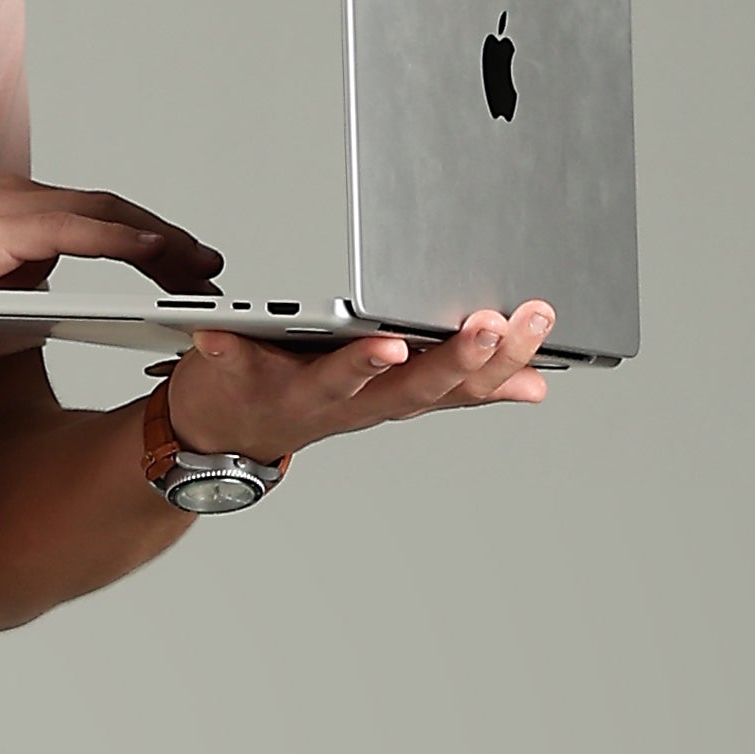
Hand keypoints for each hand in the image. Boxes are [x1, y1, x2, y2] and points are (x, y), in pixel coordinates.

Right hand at [0, 175, 222, 327]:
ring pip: (106, 211)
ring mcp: (7, 206)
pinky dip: (123, 237)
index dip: (143, 237)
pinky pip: (78, 227)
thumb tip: (44, 283)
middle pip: (113, 208)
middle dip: (170, 240)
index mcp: (8, 210)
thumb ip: (7, 275)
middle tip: (213, 269)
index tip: (183, 264)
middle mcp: (14, 197)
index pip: (92, 217)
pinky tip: (157, 254)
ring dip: (161, 240)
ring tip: (203, 269)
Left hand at [165, 302, 555, 465]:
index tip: (539, 320)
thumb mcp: (397, 391)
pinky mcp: (240, 378)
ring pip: (338, 383)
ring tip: (389, 340)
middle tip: (492, 324)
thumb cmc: (315, 393)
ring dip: (364, 364)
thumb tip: (536, 383)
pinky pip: (232, 363)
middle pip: (414, 388)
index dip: (503, 360)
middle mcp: (354, 404)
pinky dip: (224, 349)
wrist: (223, 433)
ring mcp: (297, 395)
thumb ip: (461, 385)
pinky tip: (215, 330)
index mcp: (395, 396)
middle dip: (457, 358)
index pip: (463, 384)